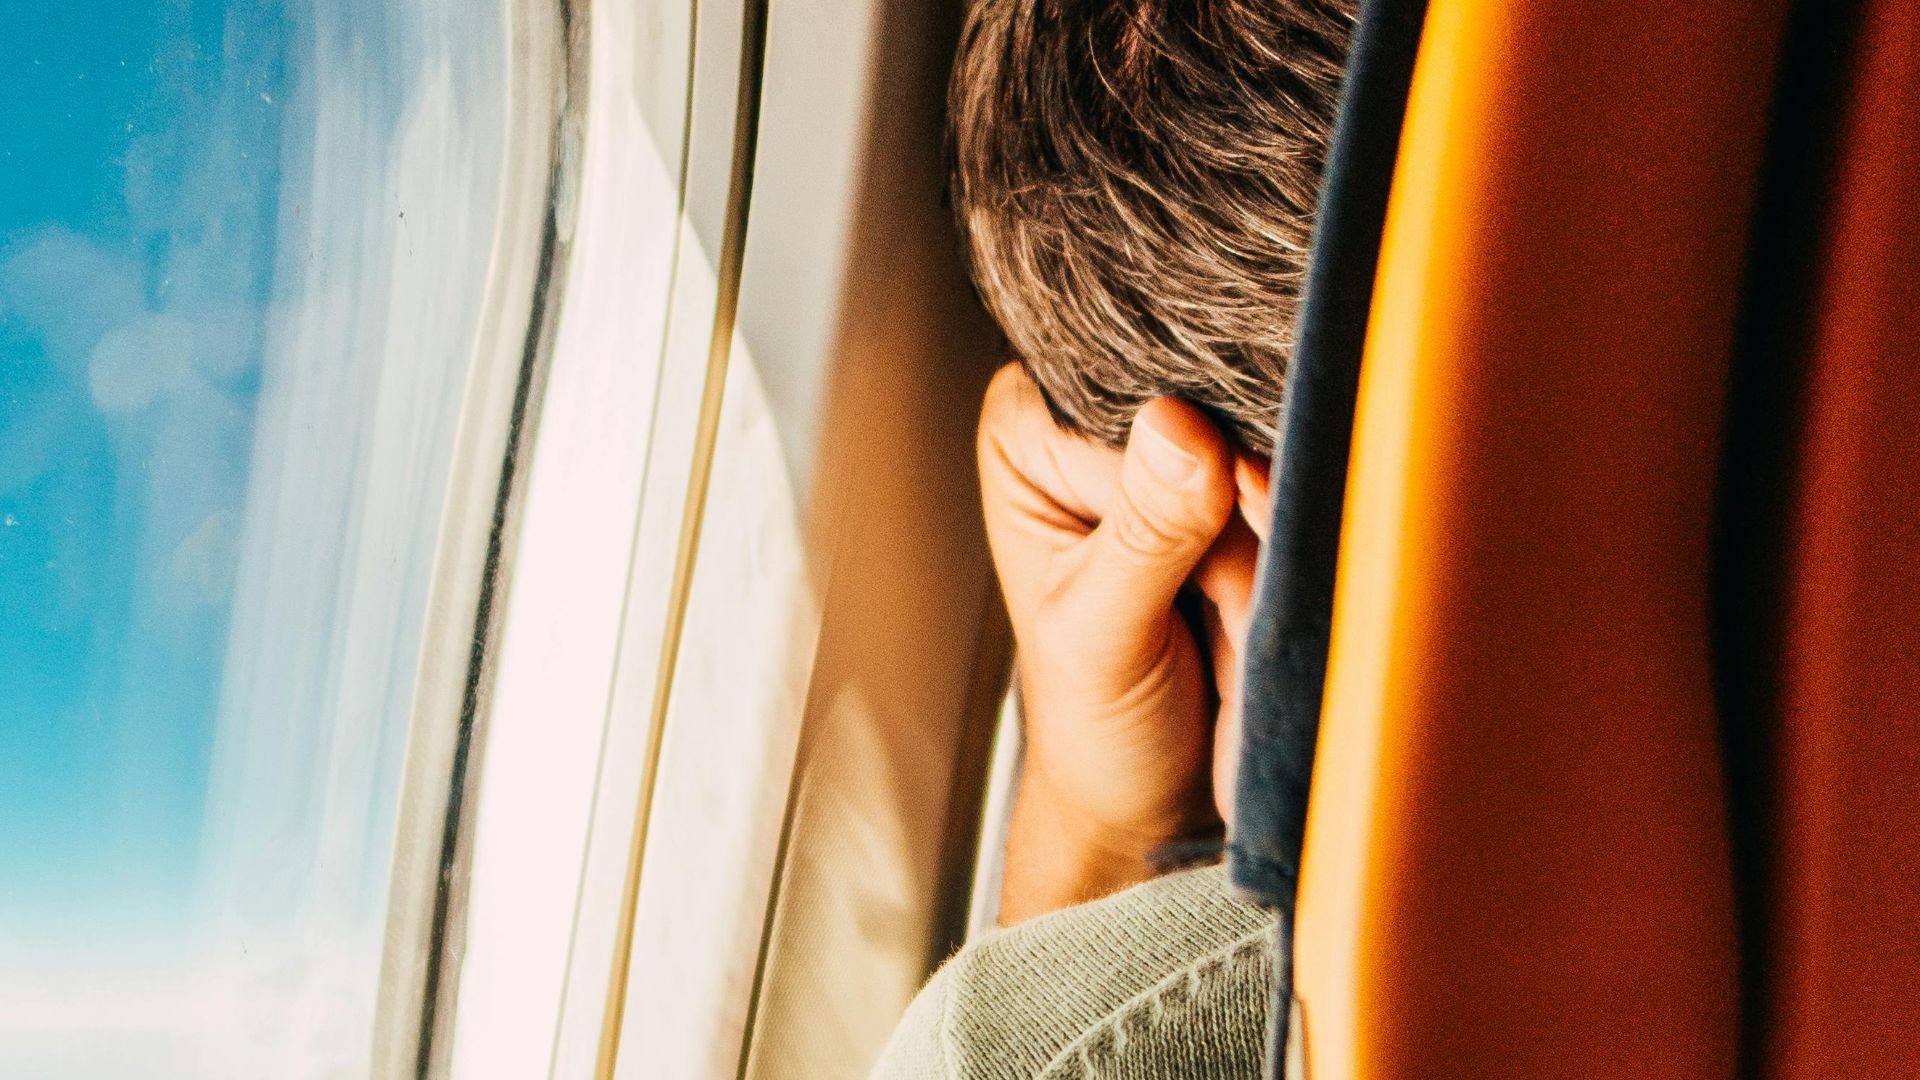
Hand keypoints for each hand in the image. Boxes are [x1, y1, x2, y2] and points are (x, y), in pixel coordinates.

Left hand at [978, 364, 1267, 922]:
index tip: (1212, 538)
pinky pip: (1295, 500)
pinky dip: (1285, 568)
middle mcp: (1094, 426)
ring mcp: (1172, 458)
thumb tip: (1178, 424)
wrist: (1148, 796)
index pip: (1128, 393)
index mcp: (1029, 436)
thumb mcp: (1104, 634)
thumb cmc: (1092, 723)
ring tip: (1216, 635)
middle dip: (1230, 525)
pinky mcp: (1236, 498)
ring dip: (1261, 561)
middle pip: (1210, 419)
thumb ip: (1144, 533)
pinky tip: (1246, 621)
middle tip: (1208, 611)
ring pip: (1266, 464)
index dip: (1185, 455)